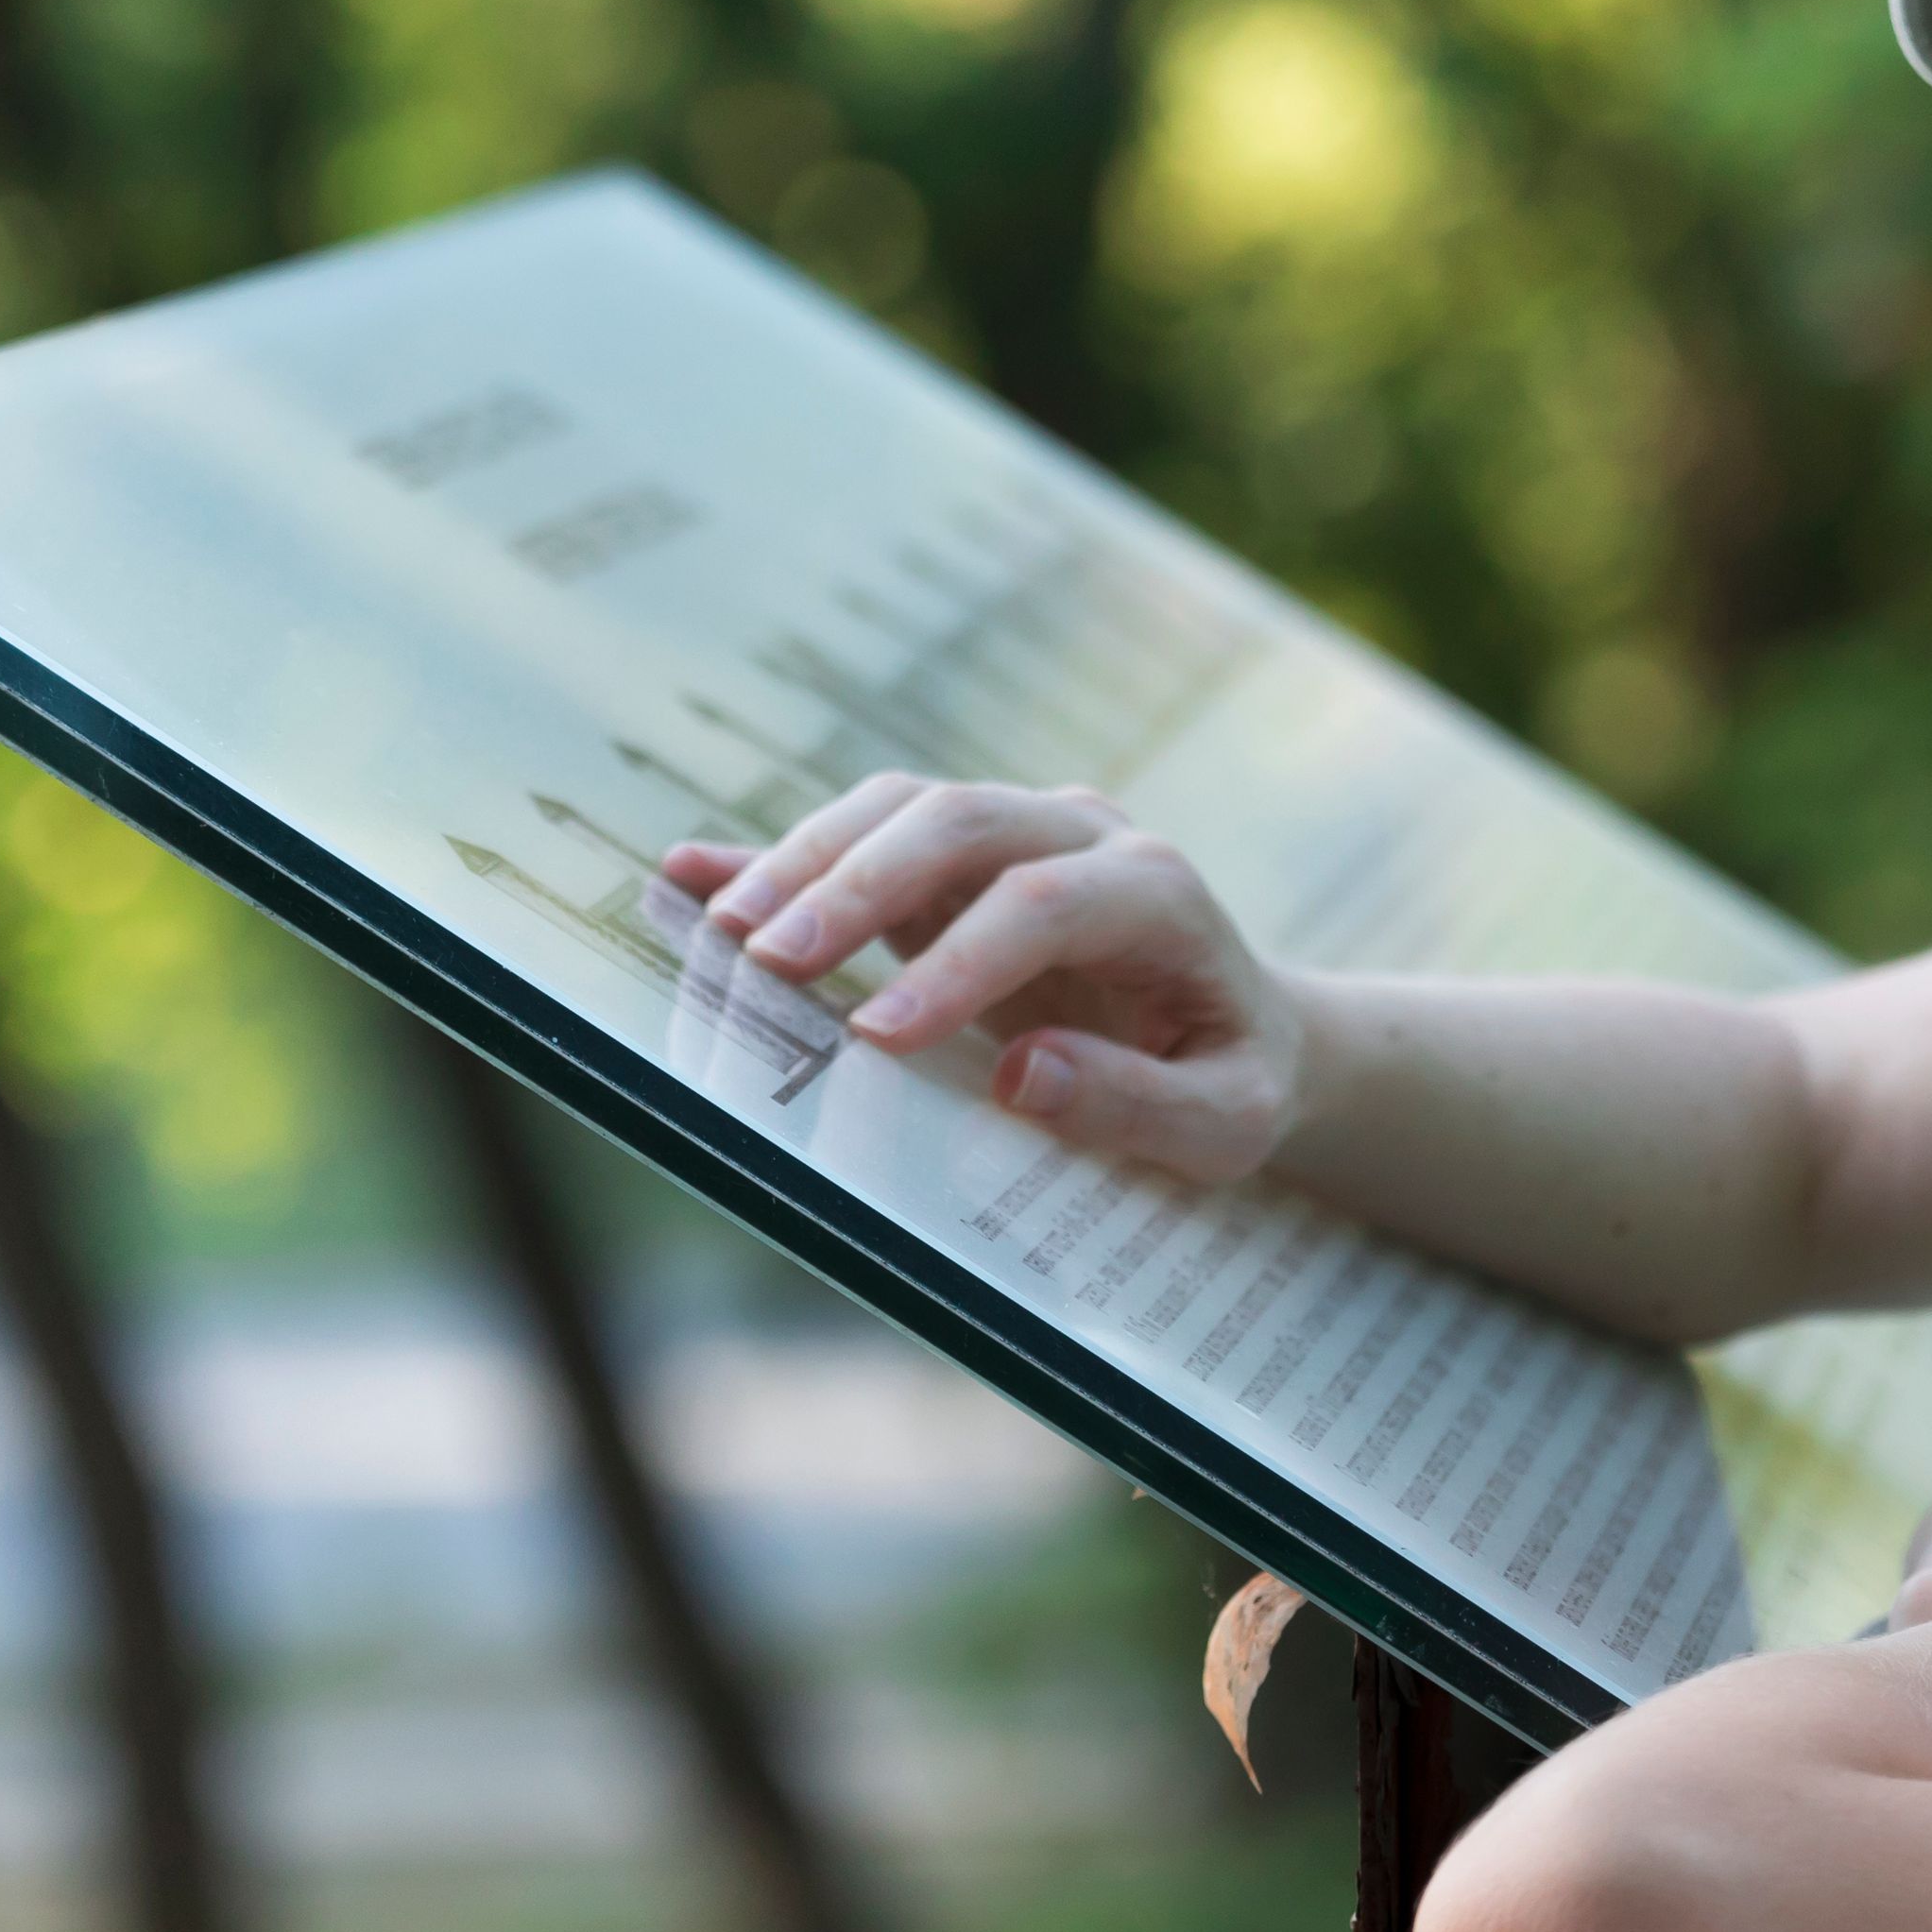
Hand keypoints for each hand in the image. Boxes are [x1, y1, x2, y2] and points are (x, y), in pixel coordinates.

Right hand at [662, 776, 1305, 1180]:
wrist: (1241, 1028)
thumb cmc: (1231, 1080)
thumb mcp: (1224, 1122)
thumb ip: (1140, 1104)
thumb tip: (1022, 1076)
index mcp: (1157, 893)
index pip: (1043, 903)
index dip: (956, 964)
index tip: (876, 1038)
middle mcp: (1082, 834)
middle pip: (957, 821)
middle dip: (854, 885)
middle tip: (766, 962)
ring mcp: (1015, 831)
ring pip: (898, 810)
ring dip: (805, 861)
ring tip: (725, 936)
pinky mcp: (957, 860)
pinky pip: (862, 838)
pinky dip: (778, 852)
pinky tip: (689, 874)